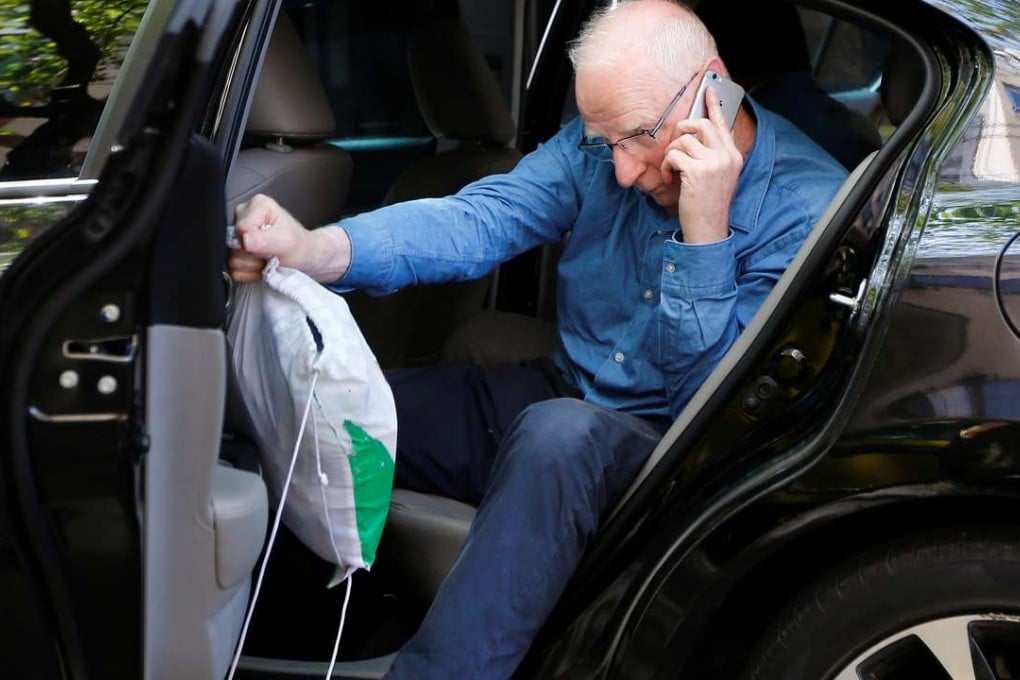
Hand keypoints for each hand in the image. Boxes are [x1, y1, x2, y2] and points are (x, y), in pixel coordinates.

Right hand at [227, 194, 350, 282]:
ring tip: (268, 259)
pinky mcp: (234, 252)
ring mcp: (237, 234)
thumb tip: (244, 240)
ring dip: (253, 265)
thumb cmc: (298, 246)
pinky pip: (234, 270)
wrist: (303, 259)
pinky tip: (261, 266)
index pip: (241, 228)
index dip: (255, 242)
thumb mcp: (287, 241)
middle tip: (271, 254)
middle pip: (235, 244)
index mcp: (257, 205)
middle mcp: (244, 216)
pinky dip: (250, 273)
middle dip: (255, 255)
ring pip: (232, 259)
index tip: (272, 244)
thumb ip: (264, 240)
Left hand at [660, 85, 743, 243]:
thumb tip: (694, 139)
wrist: (708, 229)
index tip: (709, 89)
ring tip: (672, 171)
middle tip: (675, 147)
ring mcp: (714, 162)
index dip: (714, 105)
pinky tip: (670, 179)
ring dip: (671, 154)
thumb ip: (711, 157)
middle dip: (682, 131)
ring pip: (683, 139)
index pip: (723, 124)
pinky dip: (667, 166)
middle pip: (701, 124)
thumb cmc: (707, 205)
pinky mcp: (698, 170)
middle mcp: (727, 155)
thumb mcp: (717, 177)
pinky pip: (674, 154)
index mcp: (733, 155)